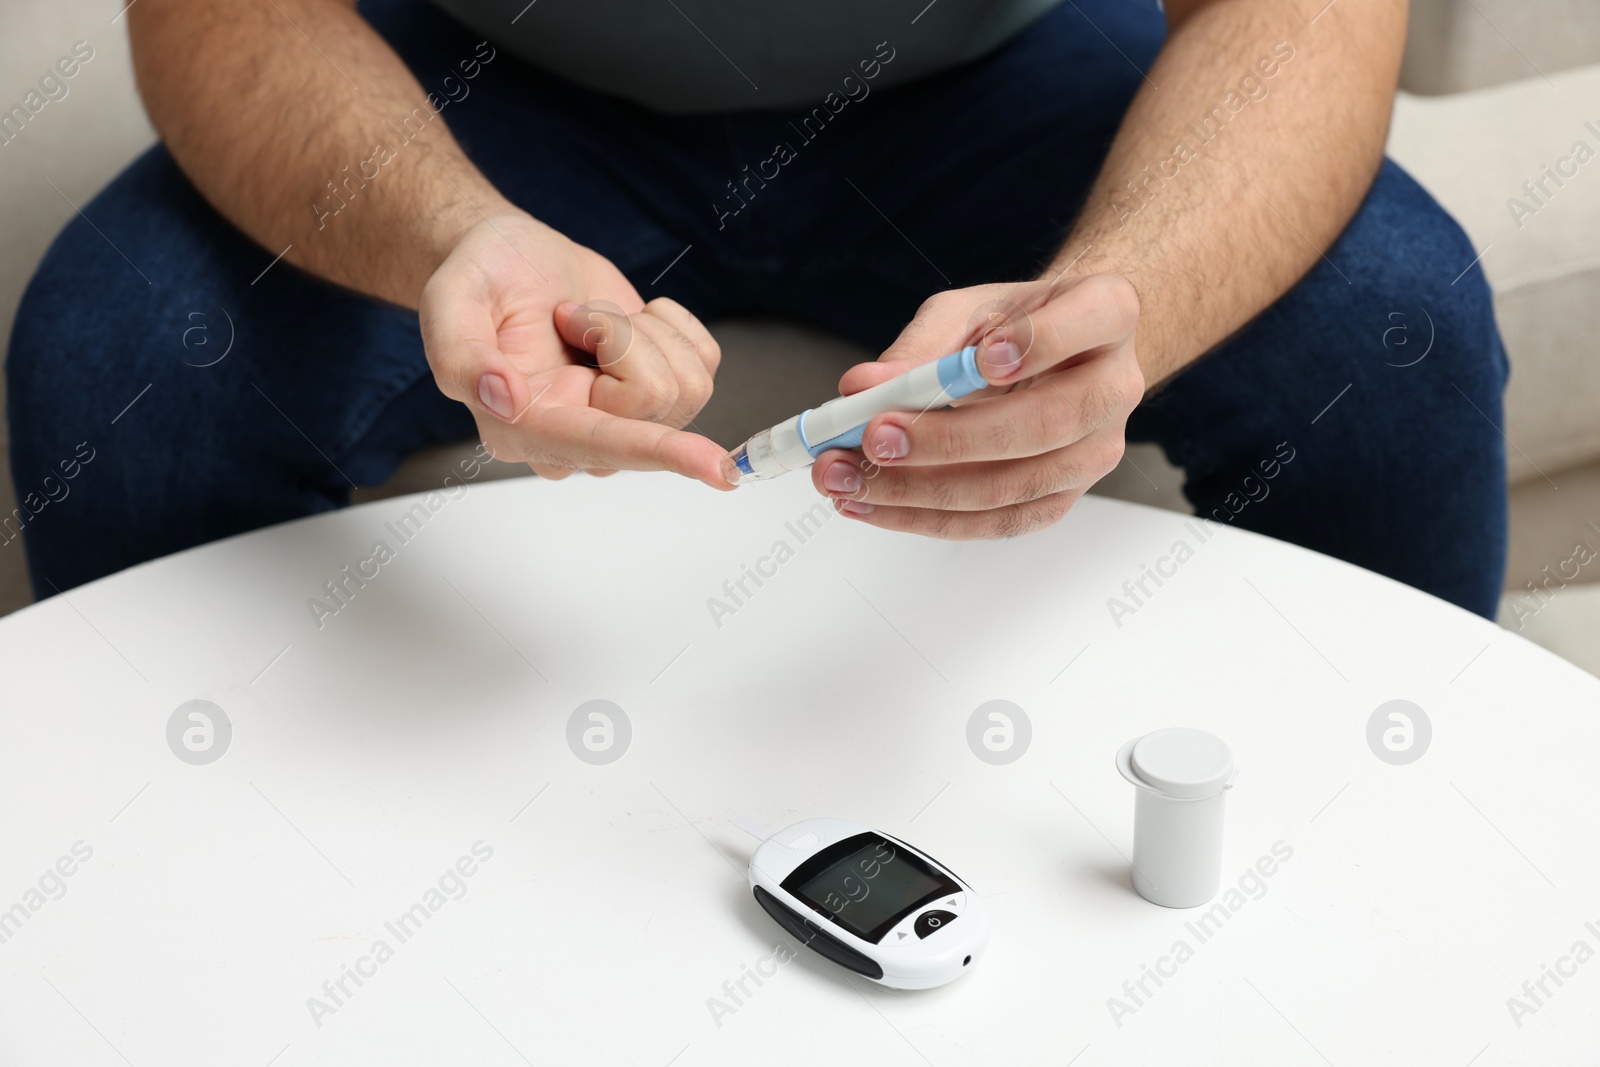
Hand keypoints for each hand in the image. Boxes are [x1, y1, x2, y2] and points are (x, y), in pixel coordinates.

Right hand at [420, 211, 733, 486]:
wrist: (513, 261)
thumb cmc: (481, 280)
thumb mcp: (449, 301)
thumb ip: (461, 355)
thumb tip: (504, 401)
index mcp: (526, 431)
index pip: (604, 446)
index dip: (659, 453)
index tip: (716, 468)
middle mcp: (583, 442)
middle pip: (655, 398)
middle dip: (617, 334)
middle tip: (567, 316)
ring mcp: (628, 424)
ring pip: (687, 384)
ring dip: (641, 330)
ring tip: (591, 321)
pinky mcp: (664, 395)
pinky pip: (706, 361)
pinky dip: (668, 324)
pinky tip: (625, 321)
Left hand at [812, 274, 1143, 536]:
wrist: (1052, 359)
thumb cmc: (1014, 326)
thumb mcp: (970, 311)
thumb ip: (921, 344)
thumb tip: (862, 387)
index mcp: (1107, 316)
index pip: (1095, 320)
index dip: (1039, 343)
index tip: (981, 361)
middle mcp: (1115, 387)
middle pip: (1046, 423)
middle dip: (950, 439)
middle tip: (876, 437)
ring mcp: (1094, 452)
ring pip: (1014, 485)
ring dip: (921, 491)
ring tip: (849, 479)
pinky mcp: (1061, 497)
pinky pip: (997, 522)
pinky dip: (926, 518)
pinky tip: (873, 503)